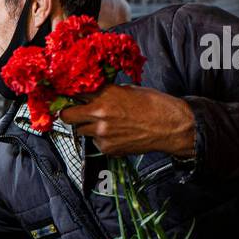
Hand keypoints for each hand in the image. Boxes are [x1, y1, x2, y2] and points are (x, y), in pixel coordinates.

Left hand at [58, 85, 195, 157]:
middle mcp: (99, 114)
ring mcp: (101, 133)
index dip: (72, 95)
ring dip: (88, 127)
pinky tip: (117, 135)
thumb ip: (107, 93)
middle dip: (69, 114)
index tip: (71, 97)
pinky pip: (95, 143)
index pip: (74, 93)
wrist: (170, 126)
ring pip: (81, 131)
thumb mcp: (128, 90)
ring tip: (105, 124)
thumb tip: (92, 94)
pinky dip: (102, 139)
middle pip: (67, 116)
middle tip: (75, 113)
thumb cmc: (154, 104)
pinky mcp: (107, 148)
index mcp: (105, 95)